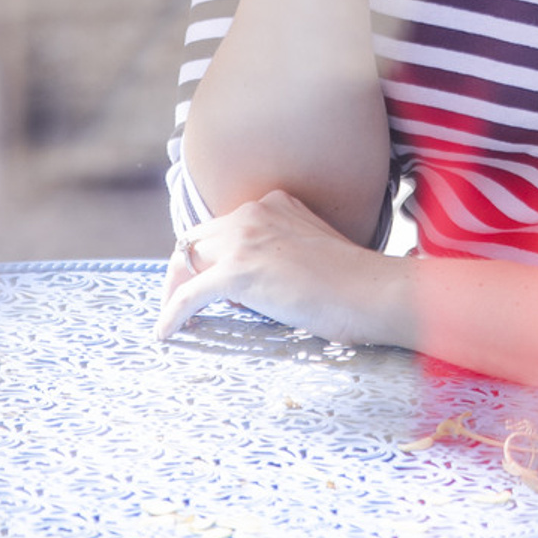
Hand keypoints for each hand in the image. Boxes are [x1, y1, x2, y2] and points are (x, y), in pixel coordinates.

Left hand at [154, 190, 412, 346]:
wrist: (372, 291)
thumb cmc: (355, 284)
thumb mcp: (311, 252)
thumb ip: (280, 254)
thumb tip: (253, 286)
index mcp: (274, 203)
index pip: (222, 226)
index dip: (208, 256)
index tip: (203, 282)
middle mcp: (254, 212)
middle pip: (196, 240)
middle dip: (183, 271)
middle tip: (179, 303)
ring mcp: (244, 240)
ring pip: (187, 263)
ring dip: (174, 292)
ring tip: (170, 320)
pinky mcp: (237, 272)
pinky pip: (188, 296)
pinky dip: (172, 314)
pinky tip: (165, 333)